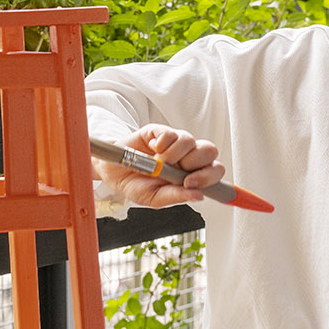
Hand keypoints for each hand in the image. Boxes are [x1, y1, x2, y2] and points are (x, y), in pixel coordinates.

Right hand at [93, 125, 224, 208]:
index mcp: (191, 174)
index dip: (209, 176)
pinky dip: (162, 143)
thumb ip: (176, 196)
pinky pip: (170, 133)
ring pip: (190, 141)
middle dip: (194, 164)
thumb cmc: (137, 184)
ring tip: (159, 162)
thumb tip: (198, 196)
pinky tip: (153, 149)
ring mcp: (175, 142)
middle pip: (209, 151)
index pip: (215, 170)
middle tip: (176, 172)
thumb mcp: (155, 198)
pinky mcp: (161, 131)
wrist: (113, 172)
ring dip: (173, 155)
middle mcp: (187, 156)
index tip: (190, 183)